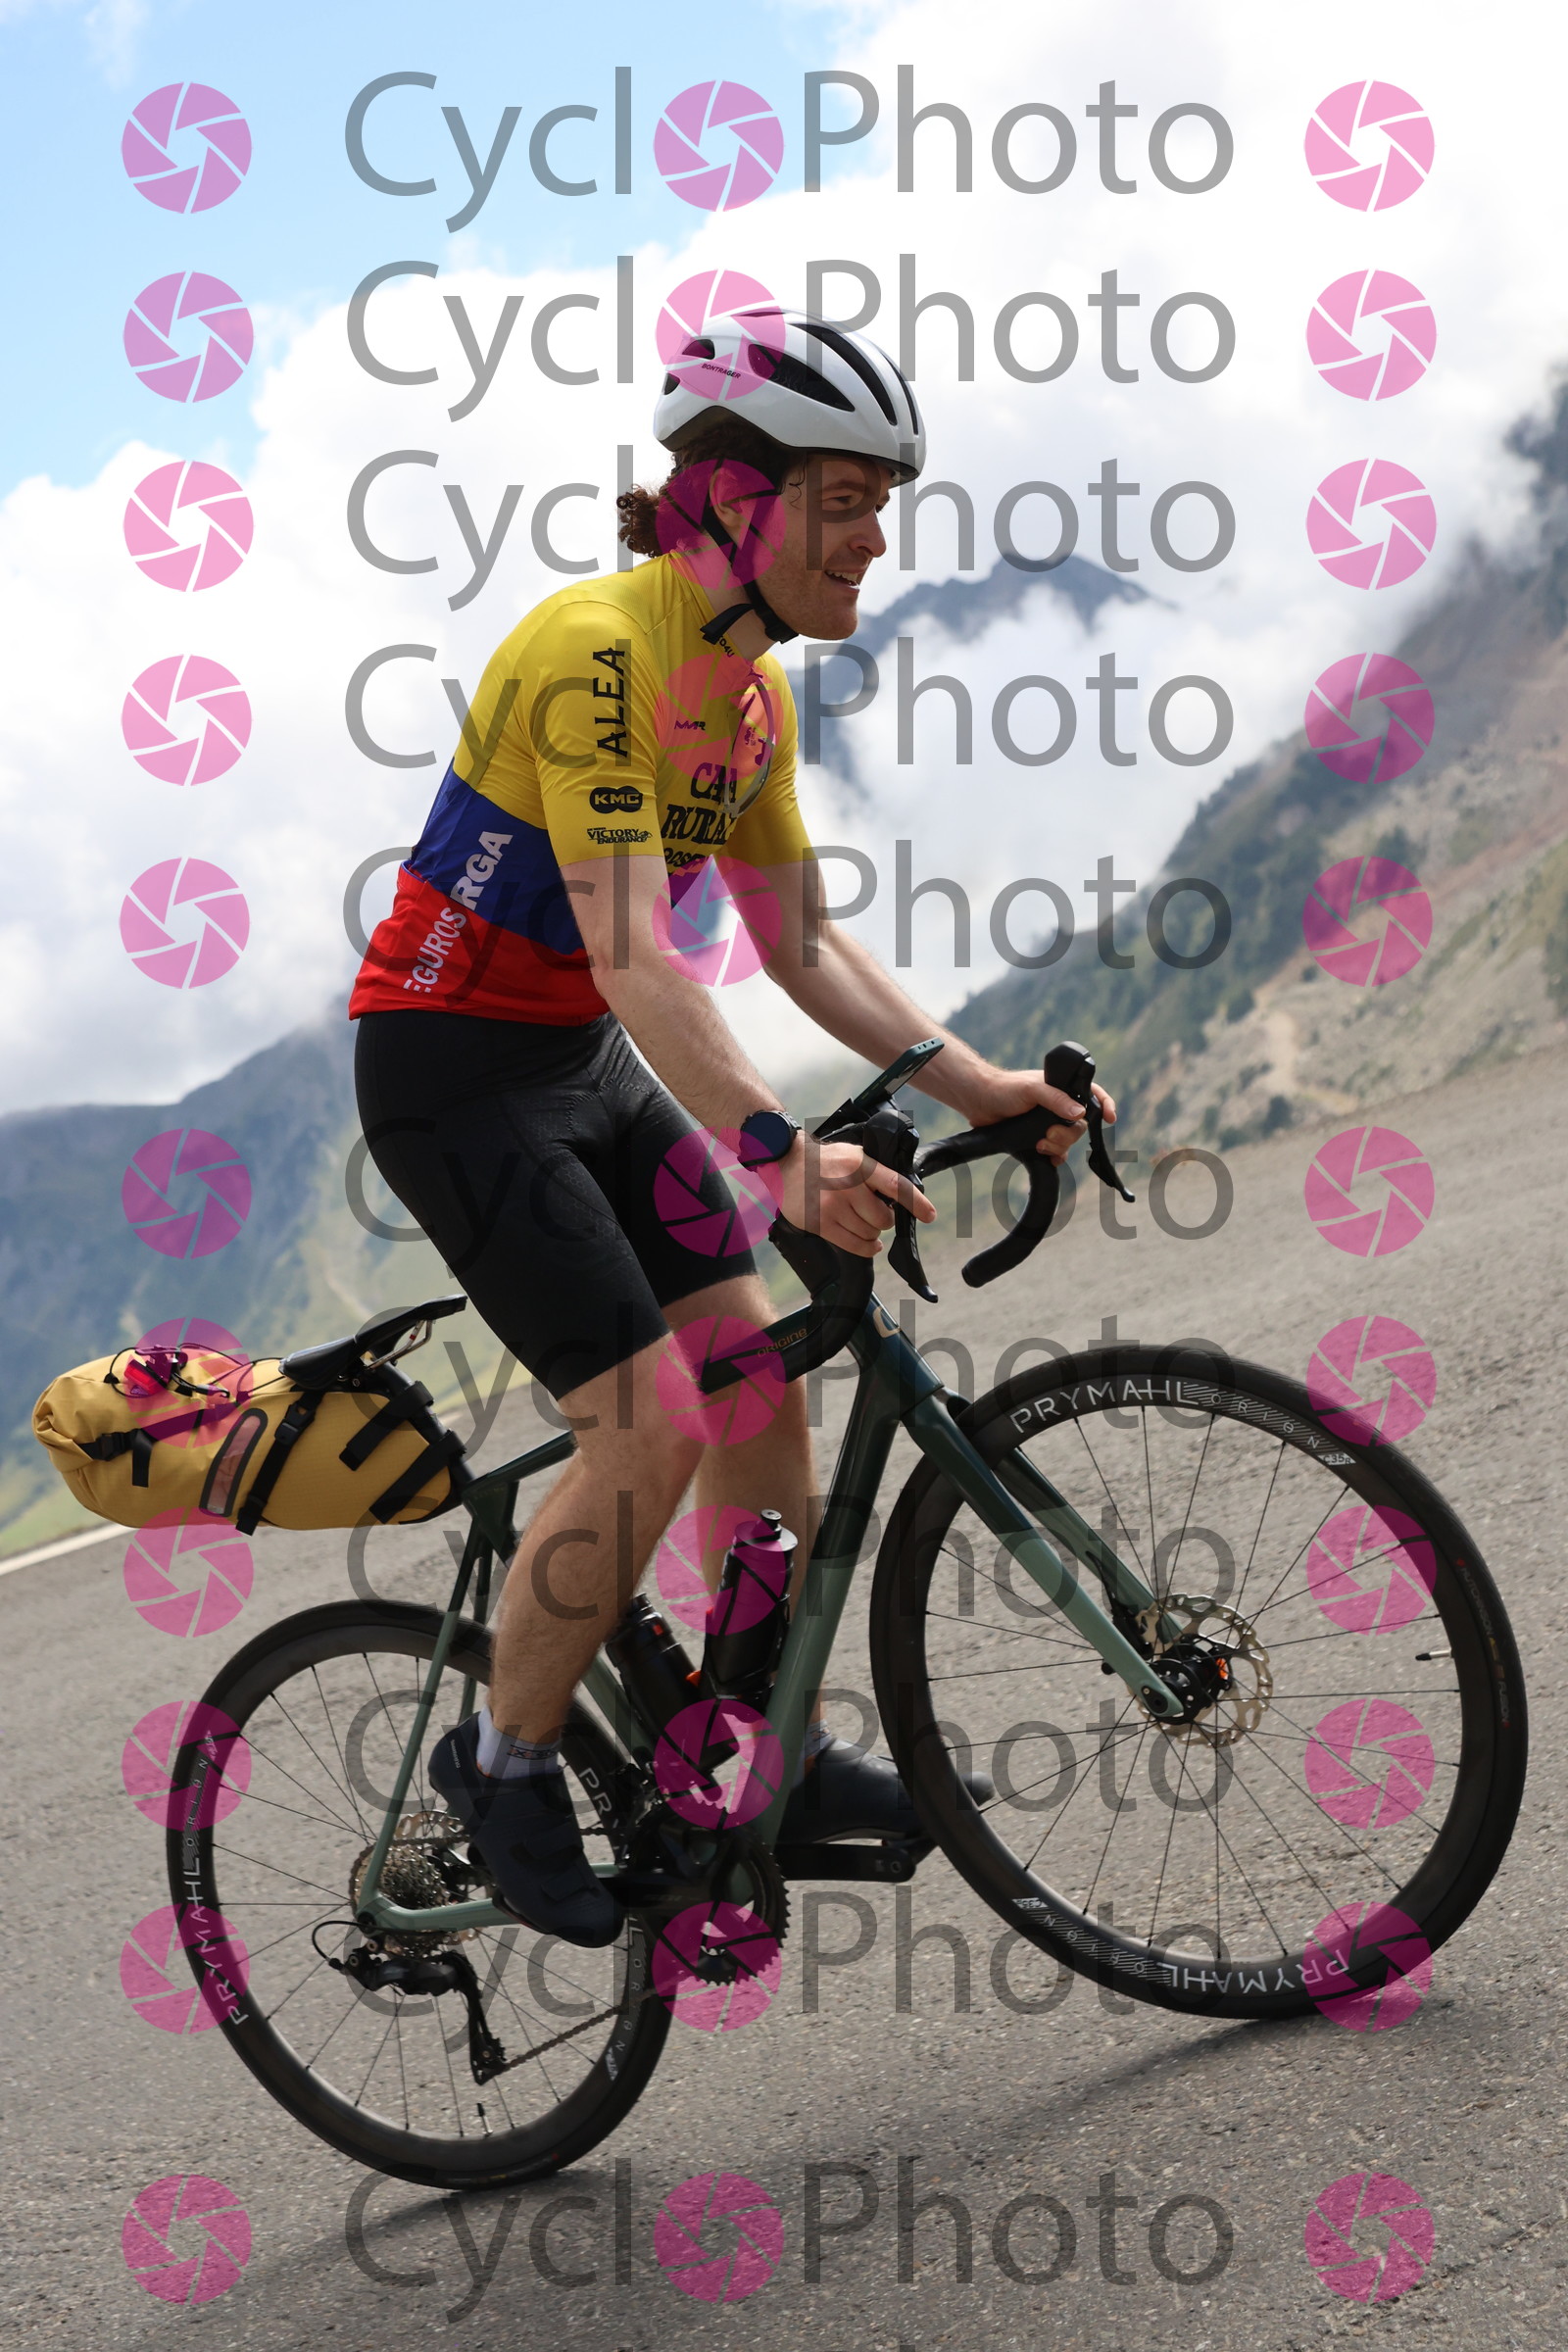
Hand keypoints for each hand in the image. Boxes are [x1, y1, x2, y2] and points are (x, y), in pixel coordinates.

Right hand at [777, 1137, 936, 1258]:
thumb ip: (876, 1169)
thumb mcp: (853, 1153)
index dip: (917, 1203)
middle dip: (885, 1220)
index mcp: (861, 1166)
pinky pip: (854, 1245)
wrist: (787, 1163)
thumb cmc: (824, 1160)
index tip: (930, 1215)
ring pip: (870, 1234)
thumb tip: (902, 1190)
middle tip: (877, 1213)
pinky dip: (867, 1248)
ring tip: (863, 1222)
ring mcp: (833, 1207)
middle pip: (883, 1219)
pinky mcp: (821, 1224)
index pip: (896, 1187)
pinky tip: (870, 1243)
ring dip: (873, 1234)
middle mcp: (848, 1187)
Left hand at [963, 1069, 1116, 1163]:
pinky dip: (1054, 1157)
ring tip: (1040, 1144)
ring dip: (1058, 1147)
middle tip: (1048, 1135)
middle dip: (1068, 1135)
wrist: (978, 1102)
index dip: (1104, 1106)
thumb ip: (1055, 1100)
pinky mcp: (1038, 1137)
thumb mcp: (1032, 1089)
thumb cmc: (1005, 1088)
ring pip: (1068, 1141)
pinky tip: (1047, 1158)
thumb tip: (1078, 1113)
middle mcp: (1059, 1105)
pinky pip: (1056, 1152)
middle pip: (1080, 1126)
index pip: (1093, 1095)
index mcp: (1063, 1089)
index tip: (1110, 1119)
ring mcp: (1049, 1122)